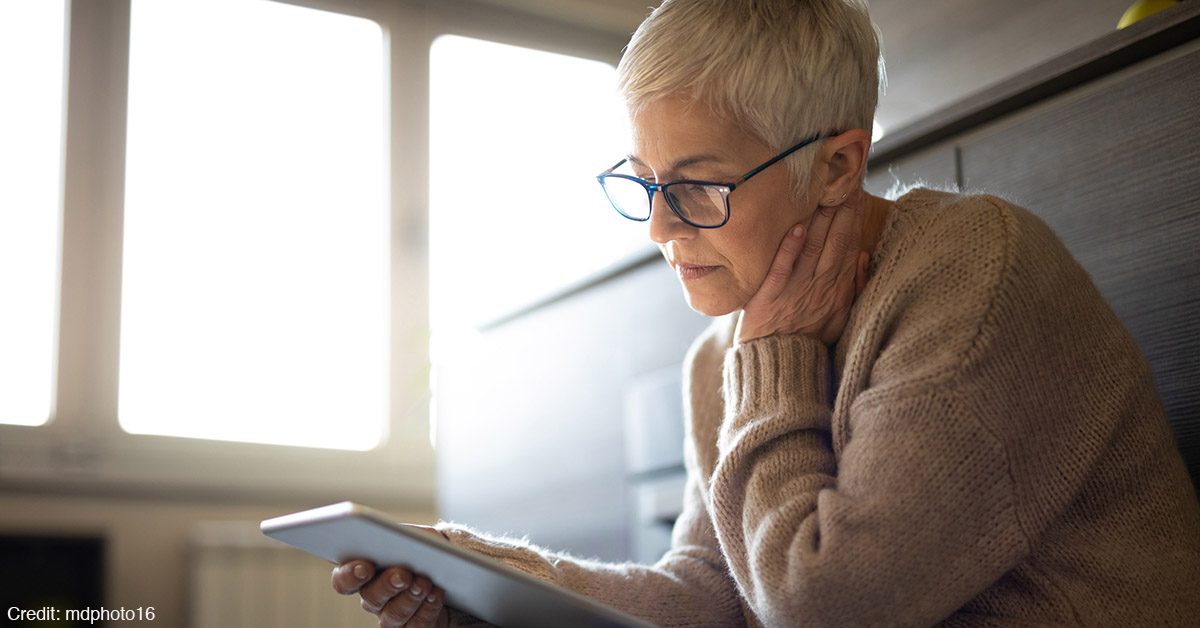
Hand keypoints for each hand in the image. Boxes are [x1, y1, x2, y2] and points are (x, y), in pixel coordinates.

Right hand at [331, 525, 449, 627]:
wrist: (449, 569)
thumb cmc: (423, 549)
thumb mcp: (414, 536)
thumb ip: (399, 535)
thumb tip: (391, 535)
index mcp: (363, 572)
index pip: (343, 579)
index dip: (350, 575)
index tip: (364, 567)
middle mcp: (372, 597)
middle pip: (370, 597)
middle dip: (387, 585)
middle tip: (403, 575)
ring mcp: (391, 616)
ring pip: (394, 614)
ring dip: (410, 598)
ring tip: (424, 584)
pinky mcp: (412, 627)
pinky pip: (416, 625)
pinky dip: (427, 609)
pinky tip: (435, 595)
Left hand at [737, 187, 869, 345]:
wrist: (779, 364)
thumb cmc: (808, 338)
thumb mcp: (841, 317)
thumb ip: (854, 287)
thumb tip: (863, 256)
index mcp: (837, 289)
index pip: (850, 245)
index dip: (854, 217)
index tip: (857, 190)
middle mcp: (820, 286)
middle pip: (836, 242)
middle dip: (843, 210)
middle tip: (846, 179)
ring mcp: (795, 290)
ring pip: (812, 249)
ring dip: (820, 220)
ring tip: (824, 193)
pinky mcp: (770, 297)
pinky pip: (782, 269)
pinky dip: (789, 248)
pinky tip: (794, 228)